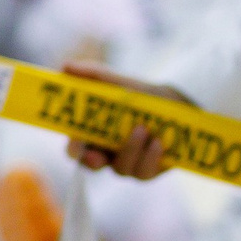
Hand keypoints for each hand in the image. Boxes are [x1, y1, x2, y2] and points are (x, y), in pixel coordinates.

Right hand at [61, 60, 192, 178]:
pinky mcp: (148, 170)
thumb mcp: (116, 82)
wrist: (175, 102)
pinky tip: (158, 143)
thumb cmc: (138, 94)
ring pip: (121, 169)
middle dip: (92, 162)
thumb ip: (92, 75)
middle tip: (97, 156)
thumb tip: (66, 67)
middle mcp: (107, 153)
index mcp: (92, 134)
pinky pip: (144, 173)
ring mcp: (127, 163)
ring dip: (130, 150)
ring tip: (142, 129)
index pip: (75, 148)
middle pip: (92, 165)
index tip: (77, 143)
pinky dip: (150, 158)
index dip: (74, 149)